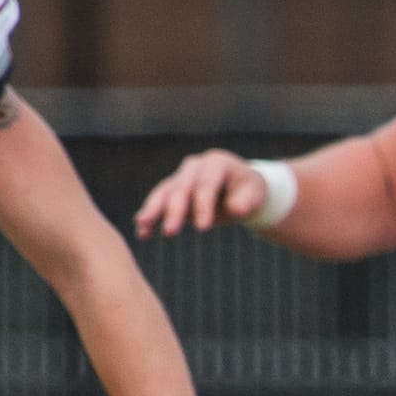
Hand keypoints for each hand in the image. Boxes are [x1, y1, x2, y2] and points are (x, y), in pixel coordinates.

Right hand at [134, 149, 262, 238]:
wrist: (239, 186)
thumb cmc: (248, 191)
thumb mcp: (253, 195)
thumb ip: (246, 202)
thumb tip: (237, 209)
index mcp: (217, 163)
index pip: (207, 185)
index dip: (204, 206)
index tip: (203, 228)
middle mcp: (195, 166)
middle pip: (182, 188)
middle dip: (175, 211)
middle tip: (171, 233)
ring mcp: (181, 177)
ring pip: (164, 193)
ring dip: (153, 210)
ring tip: (143, 226)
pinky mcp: (173, 190)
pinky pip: (159, 202)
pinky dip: (150, 216)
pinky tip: (142, 232)